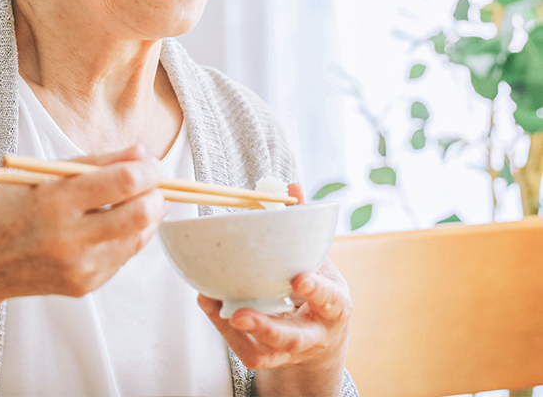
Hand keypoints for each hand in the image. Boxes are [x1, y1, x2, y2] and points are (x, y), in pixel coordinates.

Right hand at [0, 145, 168, 300]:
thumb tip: (143, 154)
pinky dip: (126, 237)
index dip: (149, 170)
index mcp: (57, 200)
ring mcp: (80, 267)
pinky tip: (108, 226)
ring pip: (140, 237)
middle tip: (152, 185)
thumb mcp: (45, 174)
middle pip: (142, 215)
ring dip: (146, 216)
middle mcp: (70, 238)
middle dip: (158, 195)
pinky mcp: (85, 285)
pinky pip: (123, 256)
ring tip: (131, 202)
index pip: (124, 182)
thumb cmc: (10, 209)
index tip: (151, 165)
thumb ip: (98, 162)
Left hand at [197, 184, 351, 394]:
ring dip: (235, 332)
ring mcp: (289, 352)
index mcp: (334, 307)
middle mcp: (313, 335)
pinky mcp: (268, 357)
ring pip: (264, 352)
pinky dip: (223, 329)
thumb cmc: (318, 290)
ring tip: (215, 307)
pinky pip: (245, 350)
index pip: (330, 300)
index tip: (300, 278)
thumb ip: (306, 227)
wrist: (321, 336)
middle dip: (265, 327)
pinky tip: (209, 303)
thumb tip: (291, 186)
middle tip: (240, 314)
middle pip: (292, 338)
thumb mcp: (319, 261)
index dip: (317, 291)